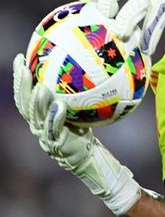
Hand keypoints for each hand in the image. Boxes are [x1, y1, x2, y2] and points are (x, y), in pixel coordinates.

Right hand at [12, 54, 140, 214]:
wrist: (92, 159)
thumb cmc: (87, 131)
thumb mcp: (81, 109)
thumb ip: (78, 92)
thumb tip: (91, 65)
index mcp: (41, 116)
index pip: (26, 95)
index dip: (20, 78)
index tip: (21, 57)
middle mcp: (39, 126)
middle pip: (24, 104)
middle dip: (21, 85)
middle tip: (22, 65)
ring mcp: (47, 137)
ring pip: (36, 118)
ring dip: (36, 102)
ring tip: (39, 86)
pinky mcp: (59, 146)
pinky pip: (54, 130)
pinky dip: (55, 118)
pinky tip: (59, 105)